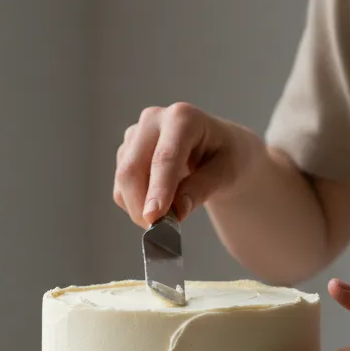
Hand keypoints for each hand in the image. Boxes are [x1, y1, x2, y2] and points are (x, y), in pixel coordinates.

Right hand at [113, 102, 264, 227]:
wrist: (220, 150)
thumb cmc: (228, 157)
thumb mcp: (228, 173)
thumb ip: (202, 189)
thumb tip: (176, 211)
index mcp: (183, 117)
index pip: (165, 157)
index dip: (158, 189)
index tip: (155, 218)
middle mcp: (153, 120)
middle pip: (132, 169)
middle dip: (142, 206)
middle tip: (160, 232)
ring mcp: (135, 135)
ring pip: (123, 181)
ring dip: (139, 208)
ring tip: (169, 218)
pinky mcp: (126, 152)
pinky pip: (121, 187)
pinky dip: (135, 204)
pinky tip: (159, 203)